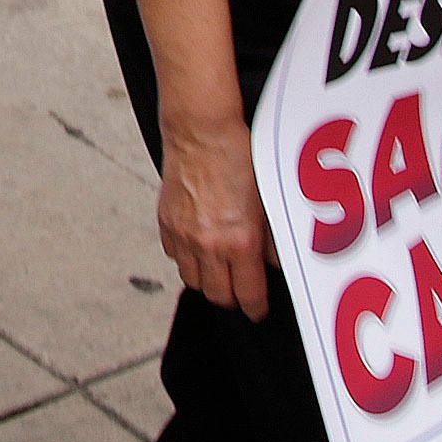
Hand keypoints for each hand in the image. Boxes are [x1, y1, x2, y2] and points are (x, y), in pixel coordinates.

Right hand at [157, 119, 274, 318]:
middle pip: (217, 295)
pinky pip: (174, 256)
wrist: (200, 131)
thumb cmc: (236, 155)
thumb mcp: (267, 199)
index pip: (248, 294)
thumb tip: (275, 261)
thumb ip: (271, 238)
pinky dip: (186, 258)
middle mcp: (209, 243)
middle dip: (231, 299)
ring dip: (207, 281)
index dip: (255, 308)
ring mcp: (184, 235)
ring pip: (192, 280)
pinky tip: (198, 247)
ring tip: (219, 272)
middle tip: (240, 293)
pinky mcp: (166, 223)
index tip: (257, 310)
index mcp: (240, 241)